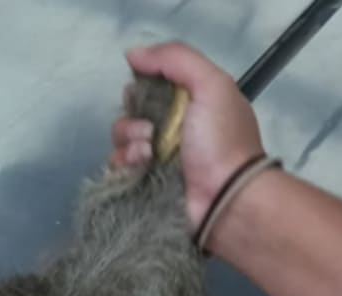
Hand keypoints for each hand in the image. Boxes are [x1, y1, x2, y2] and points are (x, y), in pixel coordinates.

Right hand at [111, 42, 265, 228]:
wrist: (224, 196)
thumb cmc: (220, 140)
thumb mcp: (211, 85)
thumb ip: (176, 60)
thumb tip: (132, 54)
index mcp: (191, 103)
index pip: (151, 86)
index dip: (141, 87)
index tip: (143, 94)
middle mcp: (172, 128)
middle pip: (132, 112)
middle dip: (133, 118)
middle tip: (150, 131)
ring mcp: (157, 157)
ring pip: (122, 139)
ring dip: (129, 141)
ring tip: (149, 153)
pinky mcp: (144, 182)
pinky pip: (117, 165)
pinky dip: (123, 163)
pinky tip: (140, 166)